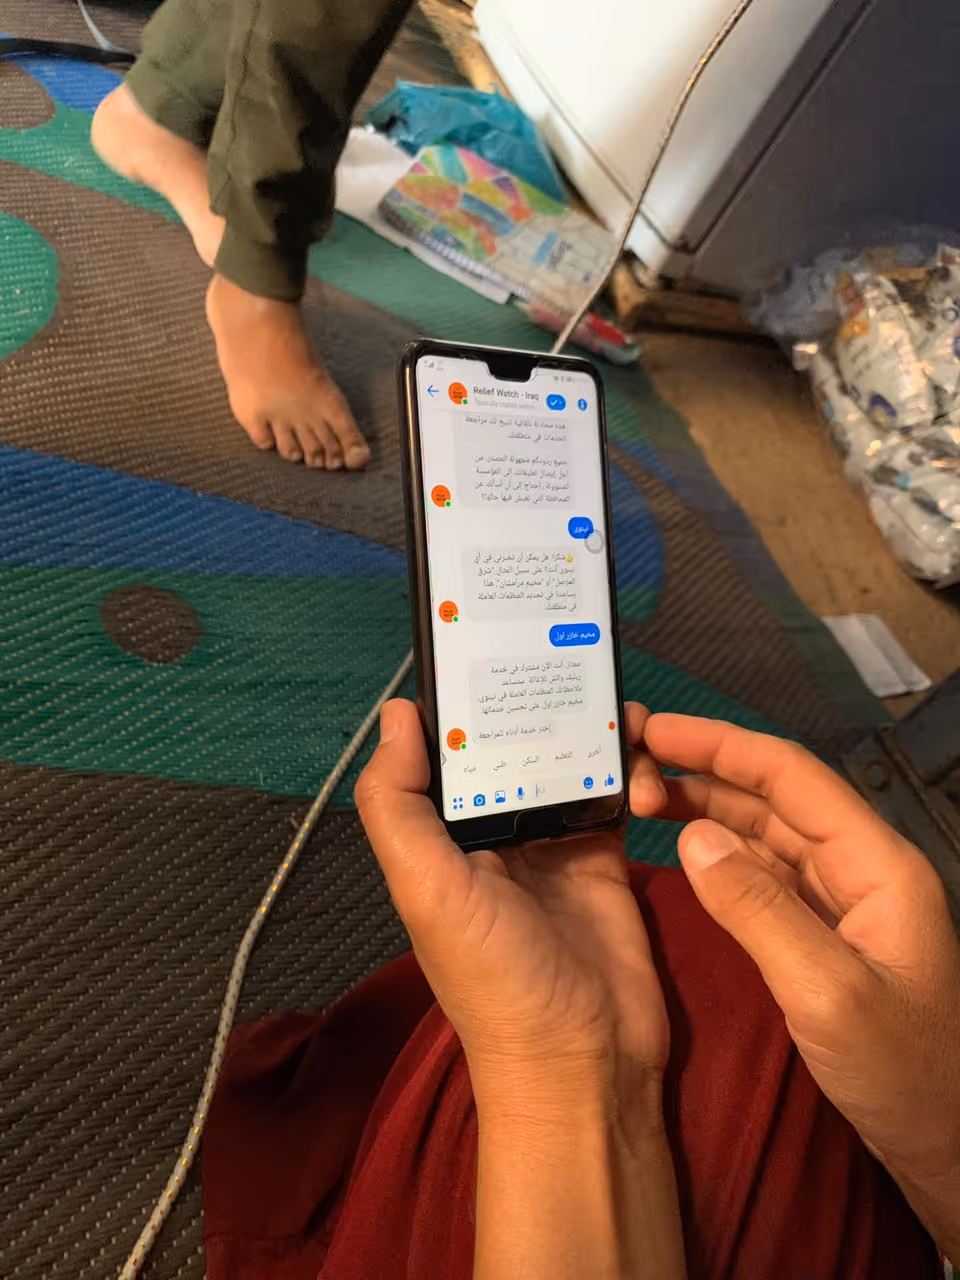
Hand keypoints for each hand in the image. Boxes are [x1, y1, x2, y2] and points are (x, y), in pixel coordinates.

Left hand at [357, 701, 685, 1278]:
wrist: (586, 1060)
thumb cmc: (496, 976)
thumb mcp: (426, 889)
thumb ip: (397, 803)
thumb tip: (400, 714)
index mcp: (443, 834)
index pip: (449, 750)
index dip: (465, 701)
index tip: (491, 640)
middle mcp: (495, 831)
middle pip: (514, 744)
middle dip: (538, 702)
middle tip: (568, 653)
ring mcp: (554, 841)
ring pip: (568, 759)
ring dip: (590, 730)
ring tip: (616, 706)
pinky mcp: (606, 855)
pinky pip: (615, 791)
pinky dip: (629, 768)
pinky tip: (641, 758)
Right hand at [642, 713, 959, 1254]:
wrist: (945, 1146)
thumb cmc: (902, 1071)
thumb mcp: (827, 992)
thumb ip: (758, 910)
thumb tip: (691, 836)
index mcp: (877, 863)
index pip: (790, 777)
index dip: (720, 745)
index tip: (655, 730)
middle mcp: (860, 868)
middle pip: (774, 798)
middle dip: (705, 772)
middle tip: (631, 763)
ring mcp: (842, 902)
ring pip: (766, 833)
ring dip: (707, 810)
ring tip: (641, 796)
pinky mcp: (823, 934)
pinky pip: (764, 876)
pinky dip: (719, 856)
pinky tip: (680, 850)